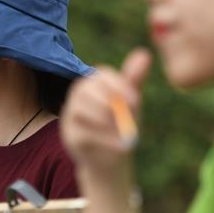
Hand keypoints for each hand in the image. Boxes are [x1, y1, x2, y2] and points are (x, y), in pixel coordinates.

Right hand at [61, 48, 151, 177]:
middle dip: (109, 103)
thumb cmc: (121, 125)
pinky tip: (123, 147)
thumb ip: (134, 79)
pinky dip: (106, 140)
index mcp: (94, 83)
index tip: (136, 101)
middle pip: (85, 90)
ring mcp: (70, 116)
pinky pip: (82, 134)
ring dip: (106, 122)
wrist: (112, 158)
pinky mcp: (69, 136)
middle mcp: (78, 96)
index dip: (119, 86)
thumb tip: (144, 53)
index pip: (101, 75)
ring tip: (126, 134)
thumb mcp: (131, 103)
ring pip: (80, 111)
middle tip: (128, 118)